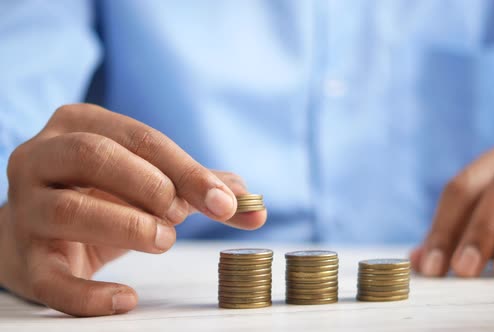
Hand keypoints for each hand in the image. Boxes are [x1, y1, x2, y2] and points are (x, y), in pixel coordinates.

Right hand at [0, 104, 266, 315]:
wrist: (40, 232)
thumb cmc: (104, 195)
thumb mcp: (150, 181)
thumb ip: (199, 189)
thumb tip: (255, 208)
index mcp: (79, 124)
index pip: (140, 138)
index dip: (186, 170)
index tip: (224, 202)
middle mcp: (41, 157)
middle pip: (95, 156)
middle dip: (150, 185)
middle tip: (181, 216)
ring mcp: (25, 208)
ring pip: (70, 209)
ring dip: (128, 226)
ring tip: (163, 241)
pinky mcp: (23, 259)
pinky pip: (51, 279)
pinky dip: (89, 293)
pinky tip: (126, 298)